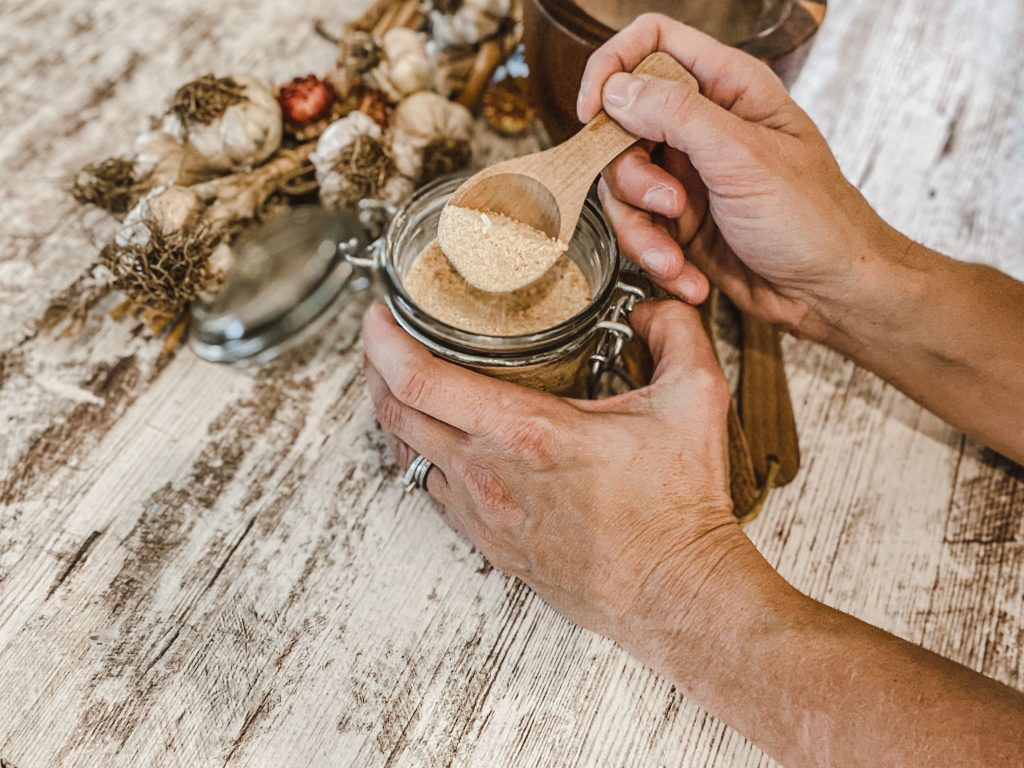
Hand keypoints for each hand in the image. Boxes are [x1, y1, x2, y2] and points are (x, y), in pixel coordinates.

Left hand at [361, 299, 774, 646]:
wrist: (675, 592)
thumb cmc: (677, 507)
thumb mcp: (694, 400)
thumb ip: (676, 333)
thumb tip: (654, 306)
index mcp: (524, 432)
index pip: (418, 380)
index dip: (382, 339)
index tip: (377, 312)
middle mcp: (488, 474)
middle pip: (394, 414)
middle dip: (376, 367)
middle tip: (383, 336)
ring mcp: (483, 515)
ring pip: (407, 455)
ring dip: (395, 414)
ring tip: (401, 382)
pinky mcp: (490, 545)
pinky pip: (434, 492)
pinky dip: (422, 456)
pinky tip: (439, 440)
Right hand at [577, 14, 898, 336]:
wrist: (829, 293)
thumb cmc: (815, 221)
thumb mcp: (744, 157)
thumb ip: (677, 114)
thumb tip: (618, 89)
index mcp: (728, 88)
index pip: (652, 43)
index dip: (613, 67)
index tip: (594, 109)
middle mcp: (702, 128)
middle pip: (622, 125)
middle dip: (631, 175)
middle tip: (665, 202)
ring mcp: (687, 176)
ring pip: (622, 185)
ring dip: (641, 229)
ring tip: (674, 254)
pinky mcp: (680, 222)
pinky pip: (638, 230)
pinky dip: (654, 257)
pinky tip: (684, 273)